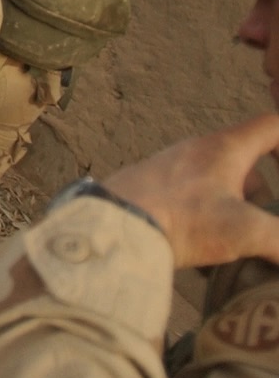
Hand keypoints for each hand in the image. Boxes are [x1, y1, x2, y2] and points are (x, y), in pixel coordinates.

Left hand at [105, 115, 278, 267]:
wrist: (115, 227)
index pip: (271, 126)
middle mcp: (198, 150)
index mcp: (226, 148)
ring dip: (232, 215)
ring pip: (218, 186)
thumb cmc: (182, 219)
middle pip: (247, 166)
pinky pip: (191, 200)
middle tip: (261, 230)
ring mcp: (172, 167)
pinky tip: (201, 251)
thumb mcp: (244, 231)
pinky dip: (204, 222)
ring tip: (231, 247)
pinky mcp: (153, 188)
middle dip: (261, 200)